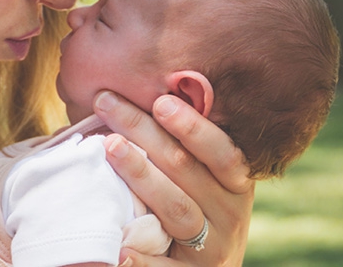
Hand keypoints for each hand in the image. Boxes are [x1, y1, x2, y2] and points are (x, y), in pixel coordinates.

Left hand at [93, 91, 254, 266]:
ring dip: (141, 174)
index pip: (221, 151)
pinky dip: (143, 256)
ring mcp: (211, 249)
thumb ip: (182, 146)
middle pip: (186, 170)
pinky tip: (119, 243)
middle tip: (107, 104)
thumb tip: (142, 93)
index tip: (159, 100)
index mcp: (235, 184)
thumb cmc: (197, 209)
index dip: (192, 126)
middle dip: (144, 132)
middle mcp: (229, 214)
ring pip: (177, 209)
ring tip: (109, 148)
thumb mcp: (204, 180)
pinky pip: (165, 266)